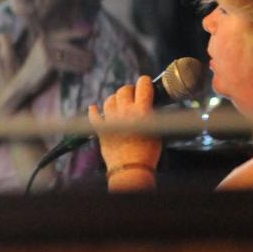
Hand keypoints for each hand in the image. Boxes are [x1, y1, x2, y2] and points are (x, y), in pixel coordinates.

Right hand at [15, 27, 93, 92]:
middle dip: (83, 51)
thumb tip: (82, 40)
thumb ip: (61, 46)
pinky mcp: (48, 61)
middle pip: (70, 44)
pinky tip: (85, 70)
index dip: (80, 31)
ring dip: (83, 60)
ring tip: (91, 64)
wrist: (22, 82)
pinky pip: (68, 63)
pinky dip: (78, 67)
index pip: (66, 31)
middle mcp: (45, 40)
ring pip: (70, 54)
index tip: (95, 31)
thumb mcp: (48, 54)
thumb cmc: (39, 69)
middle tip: (93, 57)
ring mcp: (45, 50)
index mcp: (46, 36)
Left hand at [89, 76, 160, 190]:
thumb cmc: (147, 154)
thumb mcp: (158, 131)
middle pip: (123, 90)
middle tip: (132, 95)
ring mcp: (111, 119)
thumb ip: (151, 115)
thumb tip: (149, 106)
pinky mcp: (101, 129)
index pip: (142, 85)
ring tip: (119, 104)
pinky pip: (94, 115)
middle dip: (129, 90)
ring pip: (109, 100)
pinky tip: (94, 108)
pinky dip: (94, 111)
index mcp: (141, 110)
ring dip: (115, 99)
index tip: (145, 83)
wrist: (131, 169)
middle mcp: (124, 111)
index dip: (144, 82)